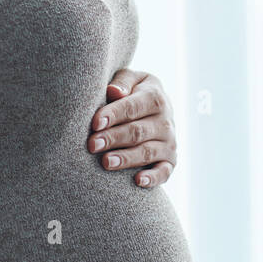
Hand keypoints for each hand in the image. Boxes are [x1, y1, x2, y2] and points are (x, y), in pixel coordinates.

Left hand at [88, 69, 176, 188]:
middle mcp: (165, 121)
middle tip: (92, 145)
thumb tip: (113, 91)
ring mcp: (169, 142)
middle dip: (113, 138)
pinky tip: (137, 181)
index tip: (95, 123)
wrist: (155, 107)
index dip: (113, 114)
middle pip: (137, 131)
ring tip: (106, 162)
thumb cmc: (133, 92)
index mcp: (155, 97)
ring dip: (127, 158)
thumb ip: (122, 83)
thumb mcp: (130, 80)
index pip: (133, 107)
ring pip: (147, 152)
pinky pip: (164, 172)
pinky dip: (153, 178)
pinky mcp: (170, 161)